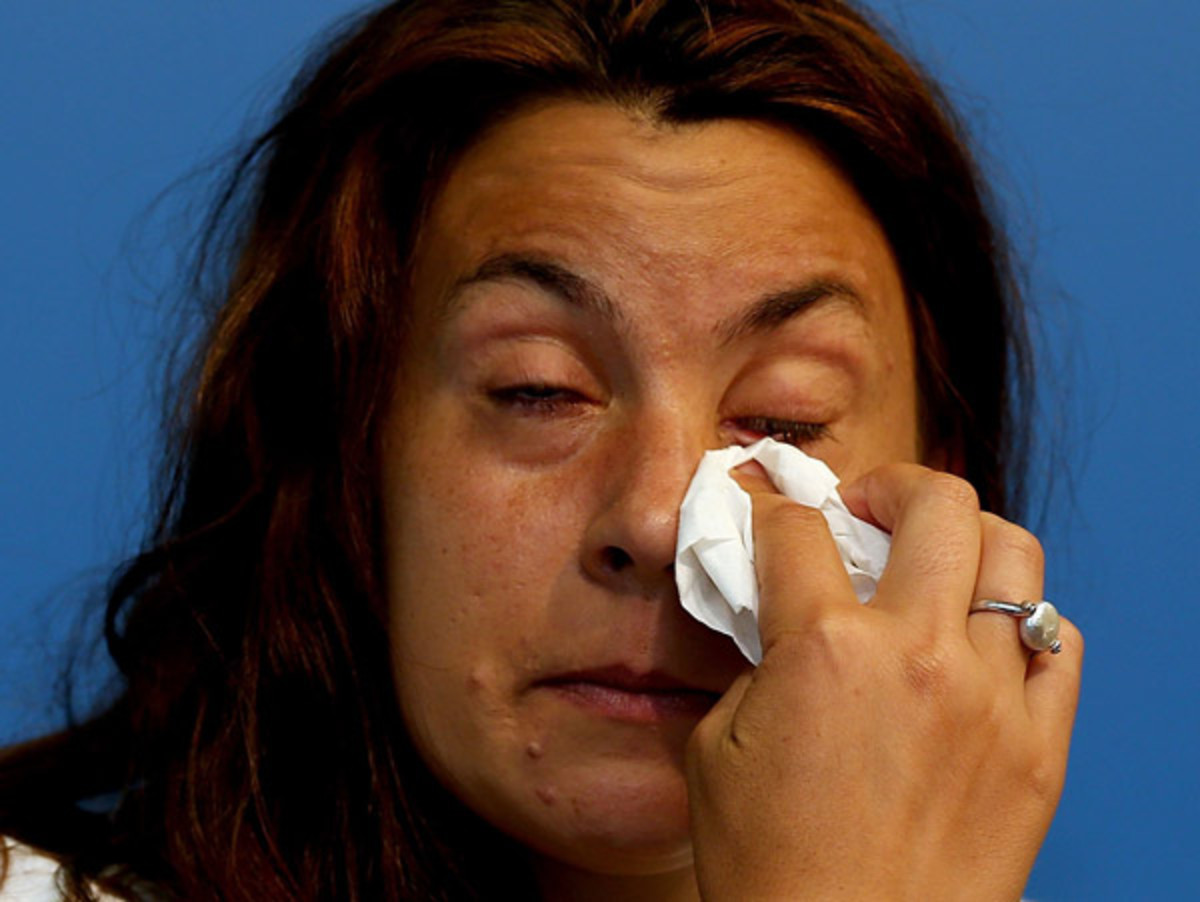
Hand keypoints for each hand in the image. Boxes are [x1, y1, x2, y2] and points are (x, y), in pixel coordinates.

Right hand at [685, 464, 1081, 900]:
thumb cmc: (770, 869)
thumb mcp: (717, 748)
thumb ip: (755, 660)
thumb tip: (781, 614)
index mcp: (823, 651)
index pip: (797, 530)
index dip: (768, 507)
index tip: (766, 509)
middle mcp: (917, 657)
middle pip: (936, 504)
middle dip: (890, 485)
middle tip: (867, 507)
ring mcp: (991, 700)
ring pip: (1013, 557)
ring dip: (966, 540)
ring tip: (934, 562)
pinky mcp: (1040, 750)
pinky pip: (1057, 643)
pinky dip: (1022, 622)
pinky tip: (984, 639)